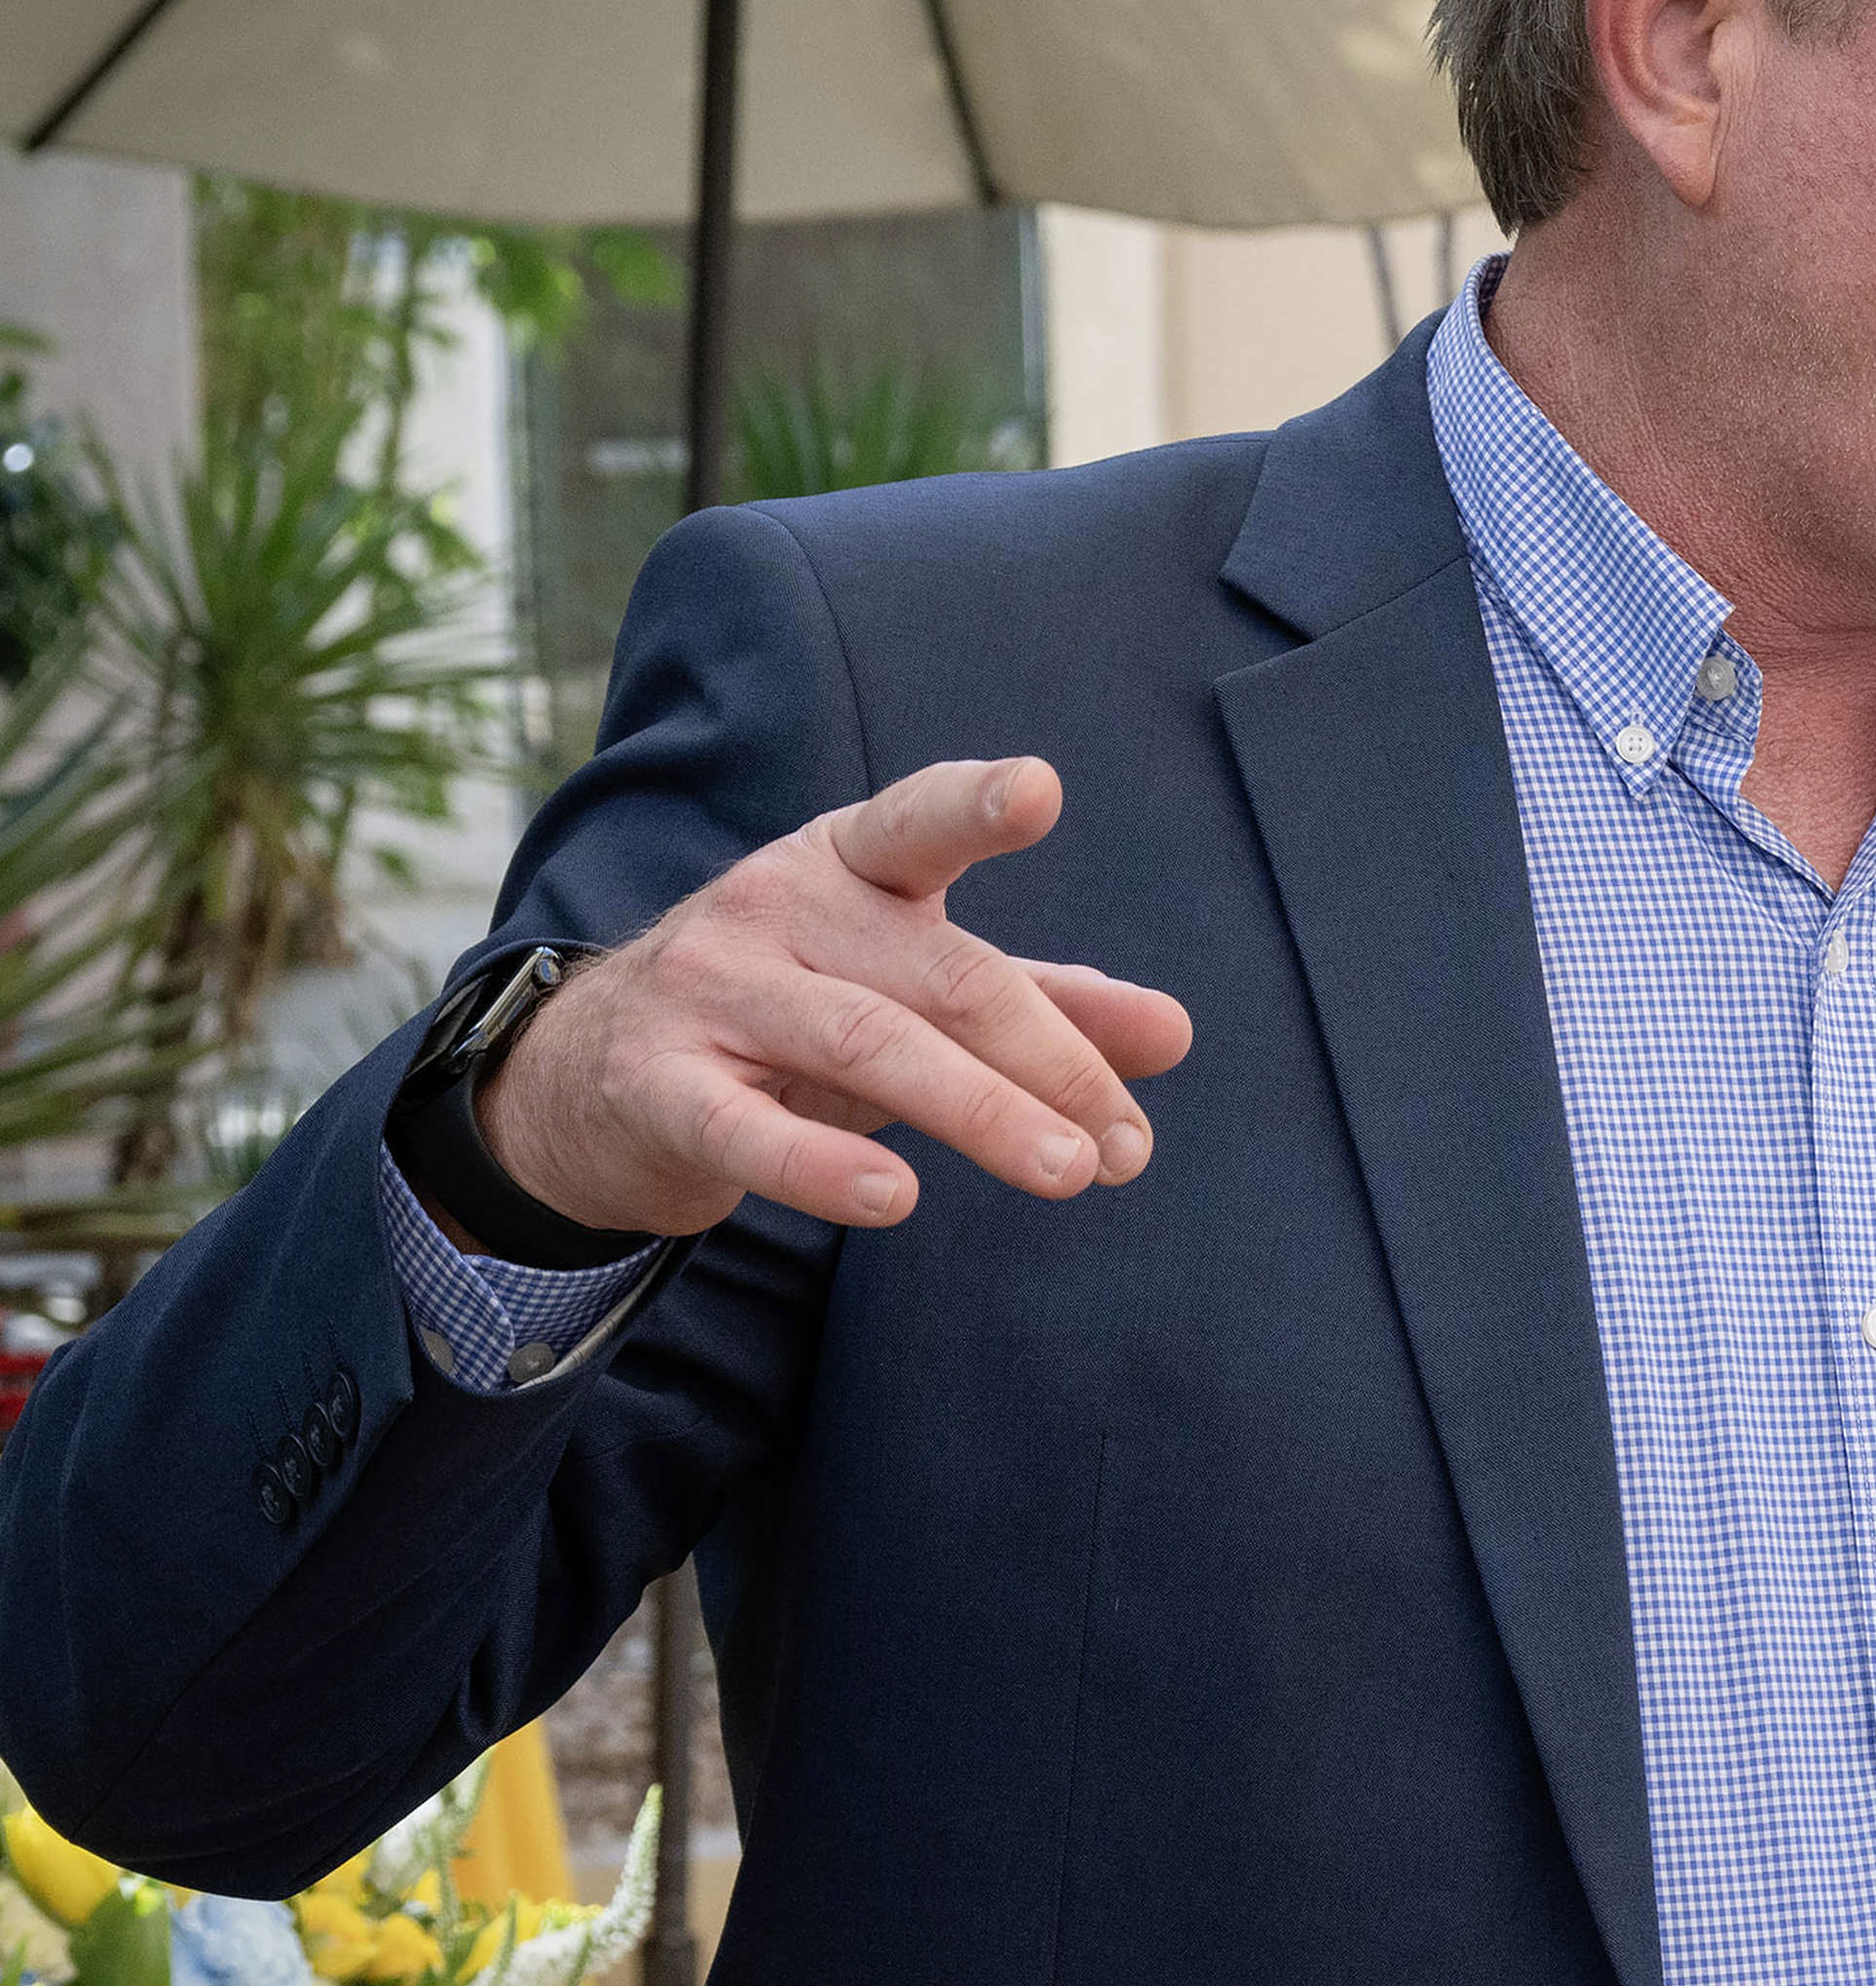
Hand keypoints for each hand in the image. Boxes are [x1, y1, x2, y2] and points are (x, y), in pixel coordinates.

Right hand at [473, 758, 1192, 1241]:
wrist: (591, 1078)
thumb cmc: (794, 1017)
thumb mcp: (914, 994)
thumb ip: (1044, 1005)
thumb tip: (1175, 1033)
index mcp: (848, 865)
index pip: (918, 822)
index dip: (976, 805)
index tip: (1039, 788)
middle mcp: (777, 909)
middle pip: (941, 978)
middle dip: (1049, 1062)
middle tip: (1124, 1149)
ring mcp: (710, 992)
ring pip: (867, 1045)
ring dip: (981, 1112)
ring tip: (1072, 1171)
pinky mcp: (658, 1086)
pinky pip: (745, 1128)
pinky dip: (820, 1167)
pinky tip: (895, 1198)